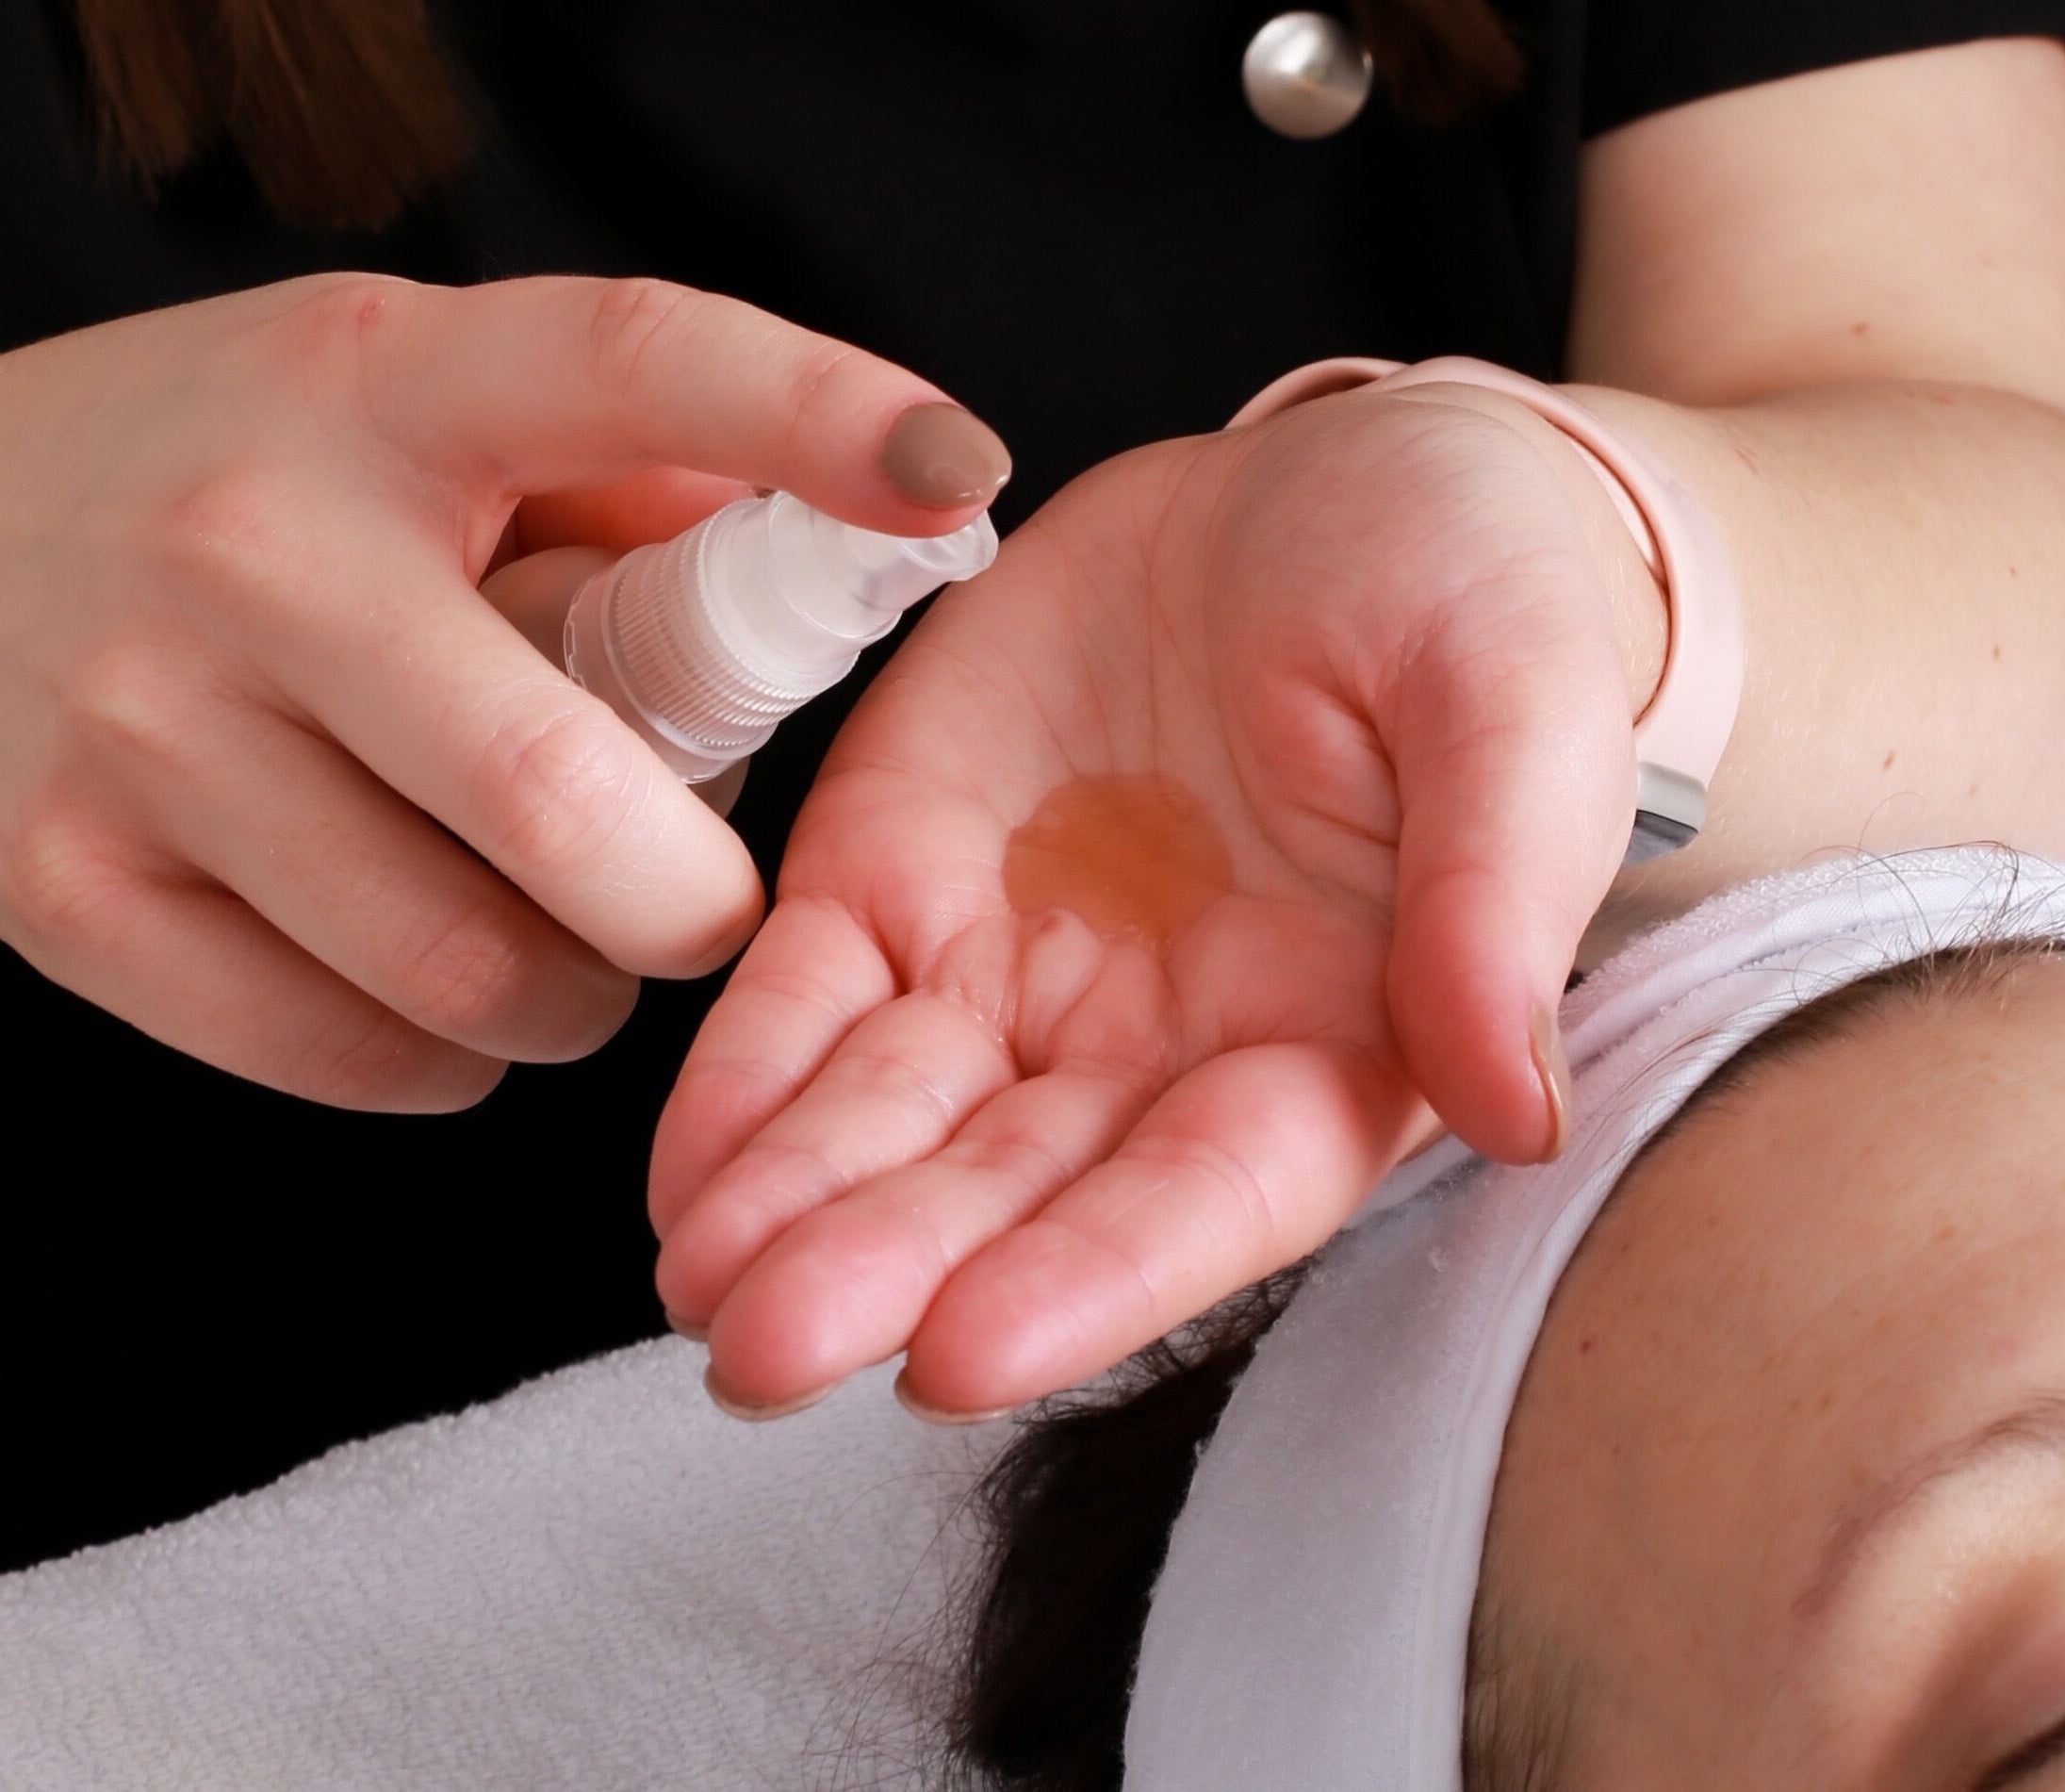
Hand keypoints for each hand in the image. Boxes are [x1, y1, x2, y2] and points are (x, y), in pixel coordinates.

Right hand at [0, 275, 1003, 1107]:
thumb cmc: (247, 486)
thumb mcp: (417, 407)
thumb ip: (623, 474)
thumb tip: (838, 551)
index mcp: (380, 392)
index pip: (625, 368)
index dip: (809, 413)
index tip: (958, 468)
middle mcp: (251, 552)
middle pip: (560, 796)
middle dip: (698, 901)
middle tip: (703, 899)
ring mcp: (139, 732)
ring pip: (473, 971)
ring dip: (581, 993)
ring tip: (559, 936)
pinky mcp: (62, 892)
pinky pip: (359, 1057)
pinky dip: (449, 1056)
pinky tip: (431, 976)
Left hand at [651, 383, 1663, 1415]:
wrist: (1341, 485)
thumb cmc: (1477, 594)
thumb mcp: (1518, 709)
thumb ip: (1500, 899)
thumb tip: (1516, 1107)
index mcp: (1333, 1035)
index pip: (1210, 1191)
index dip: (1092, 1277)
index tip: (960, 1352)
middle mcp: (1164, 1041)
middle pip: (1021, 1186)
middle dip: (891, 1268)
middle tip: (757, 1349)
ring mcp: (1024, 965)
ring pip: (897, 1114)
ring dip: (792, 1203)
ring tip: (692, 1282)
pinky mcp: (909, 868)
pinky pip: (812, 991)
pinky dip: (743, 1075)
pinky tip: (680, 1169)